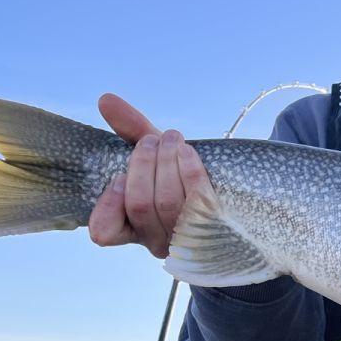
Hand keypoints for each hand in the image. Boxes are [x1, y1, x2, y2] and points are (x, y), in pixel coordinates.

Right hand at [87, 93, 210, 257]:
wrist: (235, 196)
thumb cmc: (184, 178)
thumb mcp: (156, 156)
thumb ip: (131, 131)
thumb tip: (106, 99)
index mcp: (134, 230)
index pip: (105, 232)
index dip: (108, 204)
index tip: (118, 177)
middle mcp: (157, 241)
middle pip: (140, 205)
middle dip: (143, 166)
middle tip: (151, 141)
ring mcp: (186, 239)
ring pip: (167, 202)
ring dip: (166, 162)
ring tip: (171, 138)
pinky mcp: (213, 230)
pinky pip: (198, 199)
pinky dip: (189, 170)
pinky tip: (188, 151)